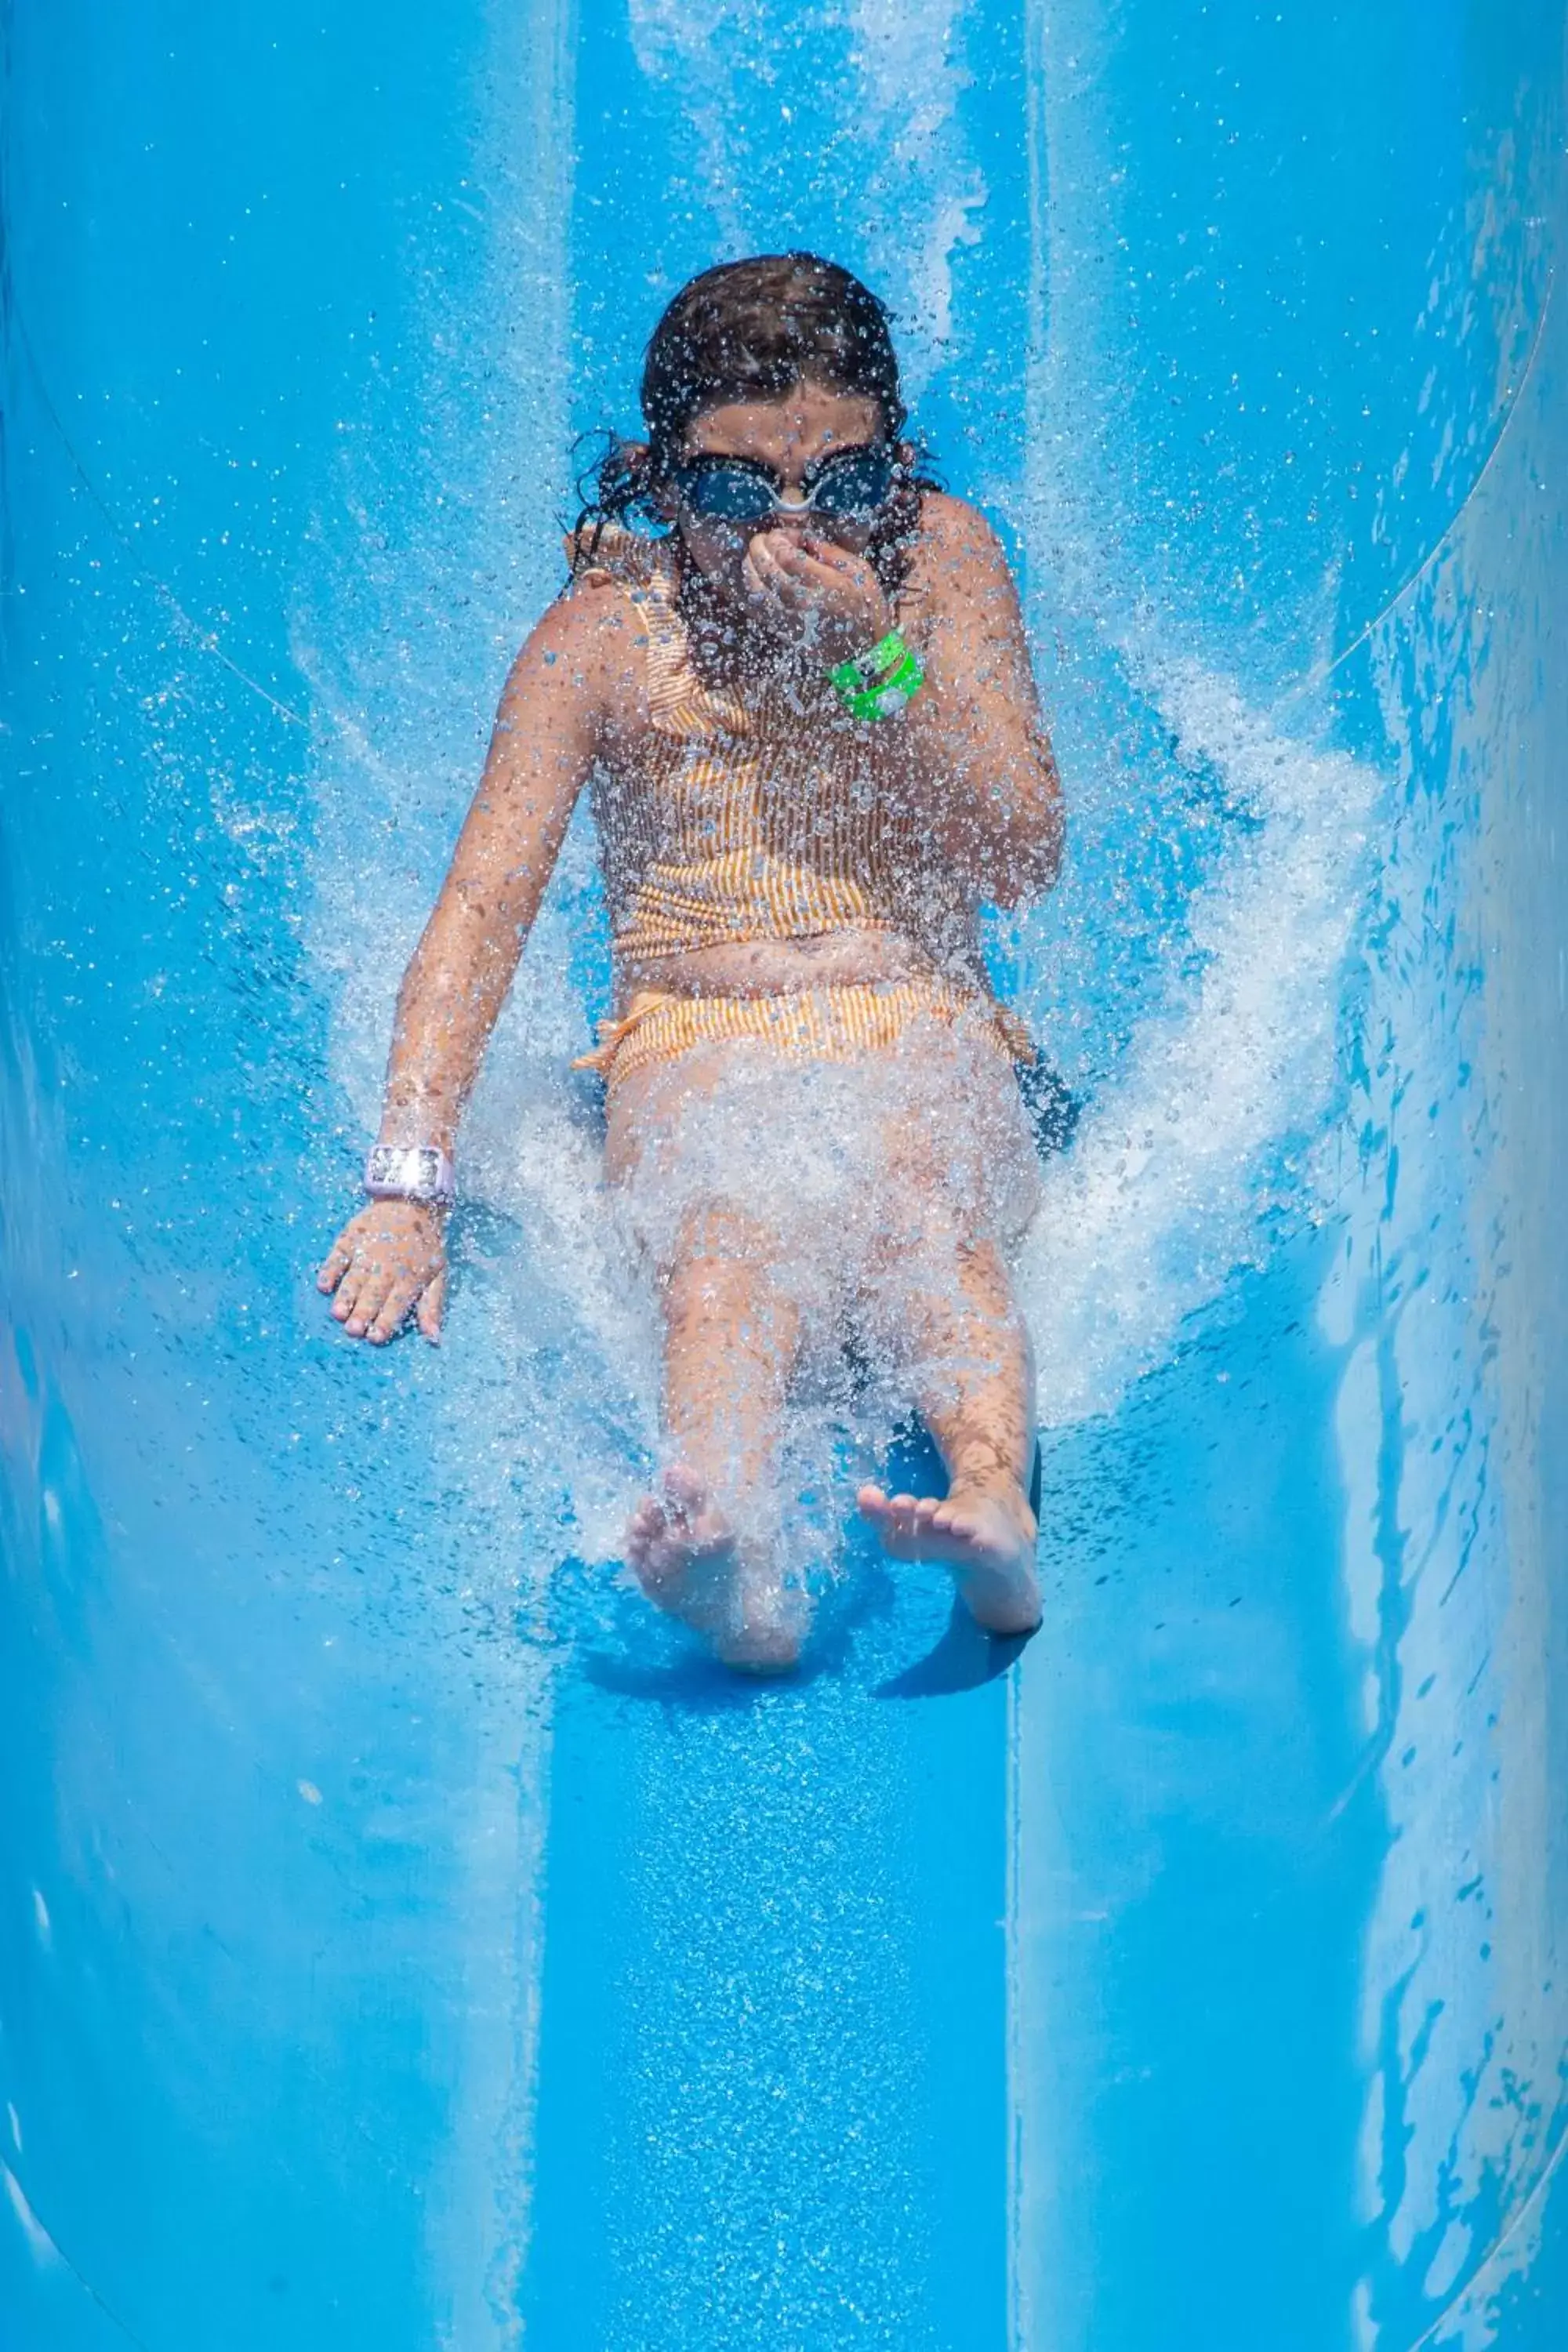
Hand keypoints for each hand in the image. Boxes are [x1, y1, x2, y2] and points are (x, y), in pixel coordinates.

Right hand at [316, 1199, 447, 1344]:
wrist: (411, 1202)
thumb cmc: (425, 1245)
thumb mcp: (438, 1275)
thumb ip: (432, 1306)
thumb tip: (434, 1337)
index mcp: (409, 1279)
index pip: (396, 1305)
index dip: (385, 1322)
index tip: (375, 1337)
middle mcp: (387, 1267)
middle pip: (373, 1294)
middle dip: (363, 1313)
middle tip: (353, 1330)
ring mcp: (367, 1252)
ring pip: (354, 1278)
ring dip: (346, 1296)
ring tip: (338, 1313)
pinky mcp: (351, 1238)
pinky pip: (337, 1256)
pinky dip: (330, 1270)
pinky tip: (323, 1285)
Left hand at [741, 531, 892, 665]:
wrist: (864, 658)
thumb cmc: (867, 612)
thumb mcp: (862, 574)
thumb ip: (832, 553)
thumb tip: (805, 538)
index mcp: (826, 585)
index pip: (787, 556)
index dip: (780, 539)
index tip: (787, 535)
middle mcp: (803, 602)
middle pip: (767, 568)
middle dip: (760, 547)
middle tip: (763, 539)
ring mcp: (790, 619)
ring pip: (756, 588)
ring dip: (750, 566)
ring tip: (755, 554)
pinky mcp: (783, 632)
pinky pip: (757, 607)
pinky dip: (750, 588)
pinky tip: (754, 577)